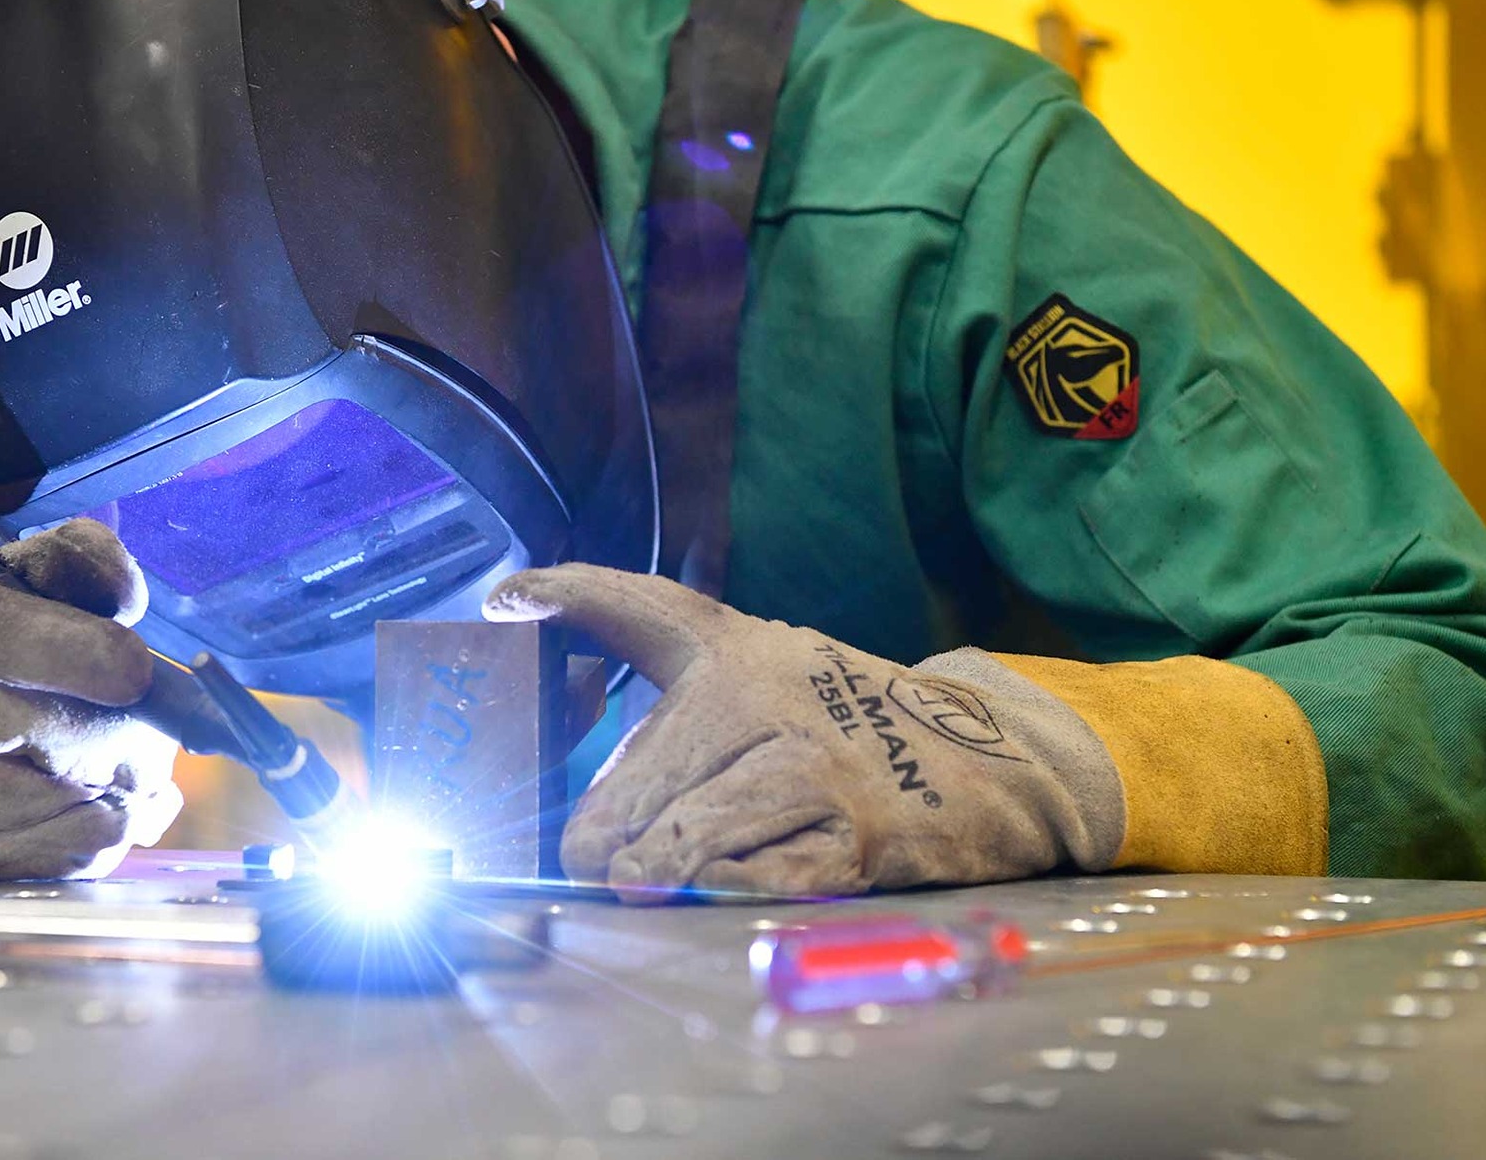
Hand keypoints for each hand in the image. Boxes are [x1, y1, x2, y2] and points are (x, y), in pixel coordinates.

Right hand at [0, 519, 182, 879]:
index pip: (32, 643)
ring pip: (64, 803)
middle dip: (128, 735)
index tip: (138, 674)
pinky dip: (103, 831)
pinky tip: (107, 802)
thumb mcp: (7, 572)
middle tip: (153, 729)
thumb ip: (79, 562)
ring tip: (131, 764)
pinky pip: (56, 857)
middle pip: (57, 734)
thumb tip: (129, 603)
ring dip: (121, 786)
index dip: (105, 662)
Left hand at [485, 565, 1123, 901]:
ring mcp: (816, 773)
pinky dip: (727, 892)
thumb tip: (509, 593)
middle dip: (603, 836)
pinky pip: (764, 881)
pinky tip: (714, 891)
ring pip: (695, 835)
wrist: (978, 759)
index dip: (566, 633)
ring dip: (653, 870)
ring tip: (633, 884)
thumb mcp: (728, 643)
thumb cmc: (820, 707)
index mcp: (726, 651)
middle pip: (648, 781)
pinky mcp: (856, 842)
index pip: (634, 624)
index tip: (507, 635)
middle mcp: (769, 703)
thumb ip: (619, 613)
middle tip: (584, 862)